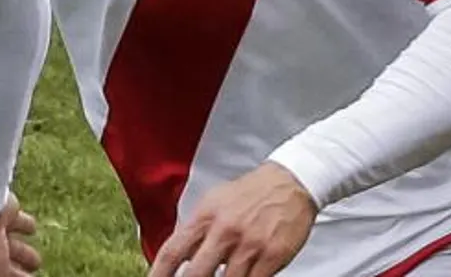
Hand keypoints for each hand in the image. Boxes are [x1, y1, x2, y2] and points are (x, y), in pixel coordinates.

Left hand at [147, 162, 317, 276]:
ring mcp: (249, 245)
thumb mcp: (214, 202)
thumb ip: (195, 229)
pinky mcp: (272, 256)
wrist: (291, 182)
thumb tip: (178, 257)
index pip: (172, 253)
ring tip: (223, 276)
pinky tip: (242, 276)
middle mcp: (225, 231)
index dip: (158, 275)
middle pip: (195, 275)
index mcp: (206, 216)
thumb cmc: (252, 193)